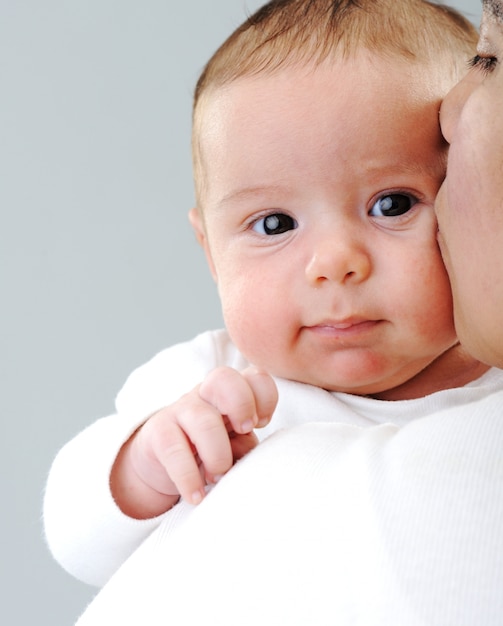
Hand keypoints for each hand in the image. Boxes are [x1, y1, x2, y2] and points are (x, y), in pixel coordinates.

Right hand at [110, 367, 277, 517]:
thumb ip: (245, 444)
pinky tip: (196, 496)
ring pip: (204, 420)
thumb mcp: (235, 445)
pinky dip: (189, 478)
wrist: (163, 464)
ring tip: (218, 477)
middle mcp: (206, 394)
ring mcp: (180, 409)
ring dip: (218, 455)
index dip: (264, 398)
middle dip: (241, 405)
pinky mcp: (157, 432)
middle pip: (223, 378)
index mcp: (232, 393)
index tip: (261, 424)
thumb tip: (247, 458)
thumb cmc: (210, 450)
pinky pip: (175, 452)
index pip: (254, 377)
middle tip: (244, 432)